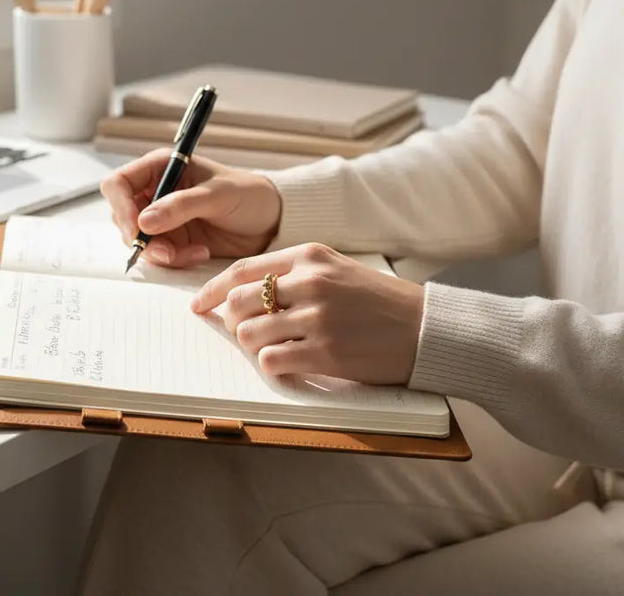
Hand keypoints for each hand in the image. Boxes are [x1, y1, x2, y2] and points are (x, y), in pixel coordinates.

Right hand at [100, 151, 281, 266]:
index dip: (121, 206)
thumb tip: (144, 221)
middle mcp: (156, 192)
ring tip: (194, 253)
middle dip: (142, 238)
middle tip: (168, 252)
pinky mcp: (173, 240)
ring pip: (140, 241)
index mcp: (161, 167)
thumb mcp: (217, 196)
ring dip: (161, 253)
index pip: (119, 184)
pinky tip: (200, 253)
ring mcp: (163, 218)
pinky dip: (175, 260)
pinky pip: (159, 255)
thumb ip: (181, 206)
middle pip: (123, 217)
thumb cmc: (248, 195)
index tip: (137, 229)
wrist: (270, 221)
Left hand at [191, 243, 423, 384]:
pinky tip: (287, 365)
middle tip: (240, 332)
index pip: (244, 269)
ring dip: (252, 346)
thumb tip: (245, 294)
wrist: (423, 327)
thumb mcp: (338, 270)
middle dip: (231, 321)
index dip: (213, 289)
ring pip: (250, 333)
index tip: (200, 304)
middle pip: (240, 301)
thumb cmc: (380, 301)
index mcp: (311, 256)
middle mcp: (311, 282)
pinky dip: (272, 366)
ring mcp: (317, 318)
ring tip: (271, 349)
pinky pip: (272, 361)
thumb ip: (296, 274)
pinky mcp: (325, 352)